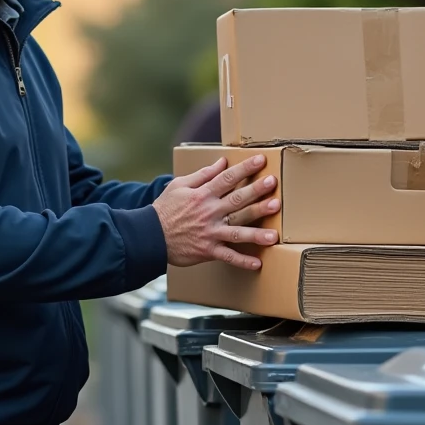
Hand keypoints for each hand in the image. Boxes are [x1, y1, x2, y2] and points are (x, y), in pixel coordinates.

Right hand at [153, 155, 280, 269]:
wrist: (149, 236)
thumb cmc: (165, 209)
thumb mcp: (179, 185)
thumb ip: (202, 175)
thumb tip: (222, 162)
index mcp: (202, 194)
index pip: (227, 178)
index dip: (244, 168)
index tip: (261, 160)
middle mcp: (209, 212)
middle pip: (237, 201)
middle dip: (257, 193)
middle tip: (274, 185)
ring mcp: (210, 232)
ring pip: (237, 231)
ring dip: (256, 232)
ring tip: (275, 234)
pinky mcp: (208, 250)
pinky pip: (227, 256)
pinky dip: (242, 261)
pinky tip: (258, 264)